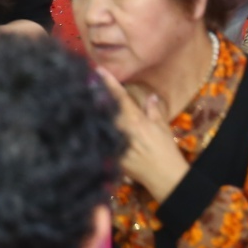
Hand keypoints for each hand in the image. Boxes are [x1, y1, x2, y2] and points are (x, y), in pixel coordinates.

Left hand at [97, 70, 188, 200]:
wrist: (164, 176)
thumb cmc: (165, 151)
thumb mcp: (162, 128)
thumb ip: (153, 111)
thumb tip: (151, 97)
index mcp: (135, 119)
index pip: (119, 96)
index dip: (109, 82)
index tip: (98, 70)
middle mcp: (122, 129)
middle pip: (103, 109)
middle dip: (94, 97)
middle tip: (85, 85)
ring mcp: (114, 143)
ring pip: (99, 124)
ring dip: (92, 114)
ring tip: (82, 103)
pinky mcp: (110, 157)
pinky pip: (99, 142)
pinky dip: (94, 133)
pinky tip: (87, 128)